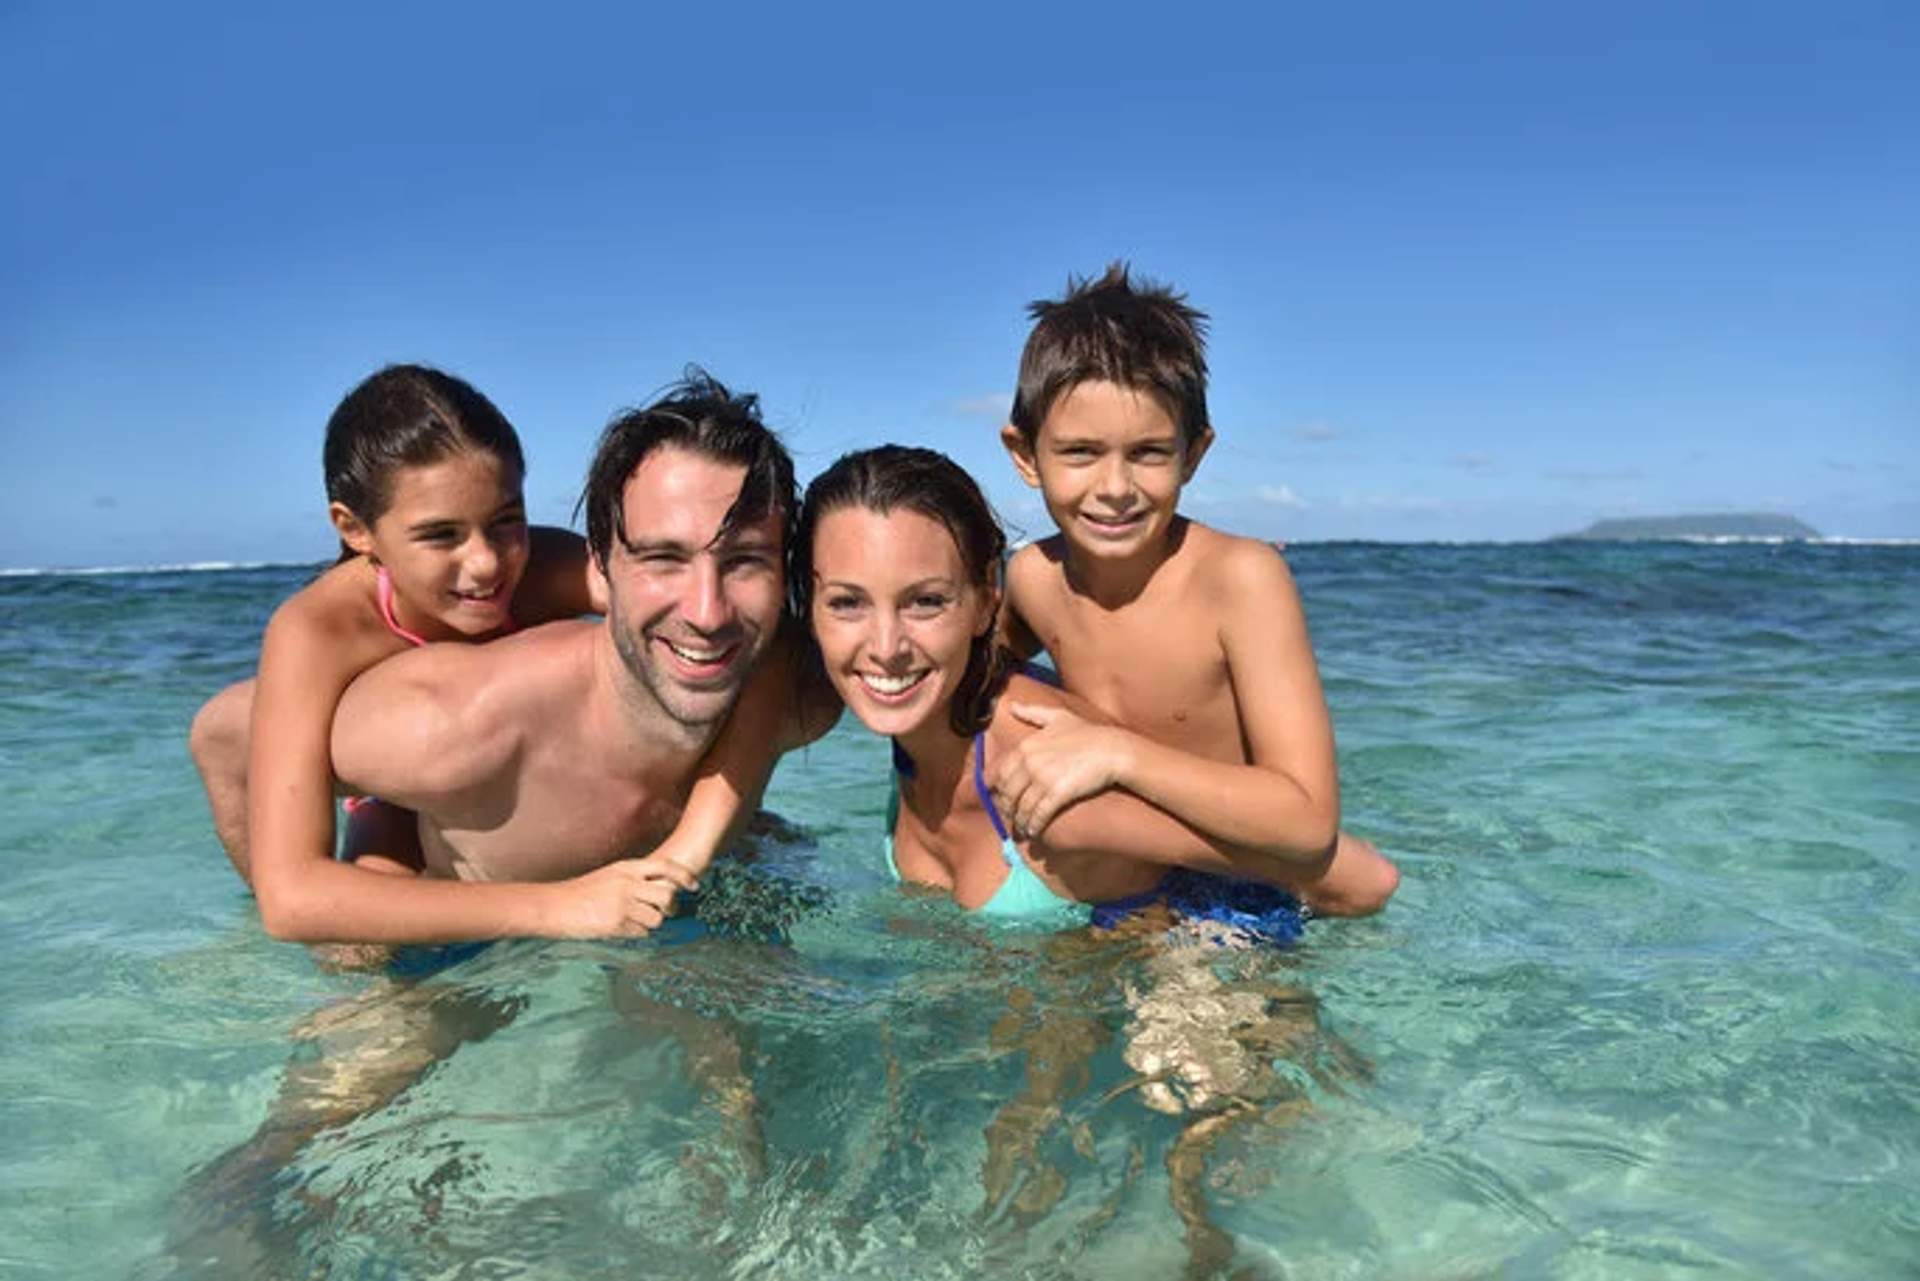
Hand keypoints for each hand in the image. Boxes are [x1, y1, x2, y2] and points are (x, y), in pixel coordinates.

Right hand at [552, 856, 699, 938]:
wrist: (555, 906)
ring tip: (631, 920)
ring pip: (657, 918)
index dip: (684, 876)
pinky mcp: (616, 923)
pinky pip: (640, 933)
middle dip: (670, 907)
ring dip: (650, 923)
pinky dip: (635, 933)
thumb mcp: (610, 876)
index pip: (666, 867)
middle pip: (668, 895)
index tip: (695, 886)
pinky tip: (619, 928)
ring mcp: (623, 904)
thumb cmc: (582, 892)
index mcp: (627, 868)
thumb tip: (660, 890)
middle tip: (665, 911)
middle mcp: (628, 884)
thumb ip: (634, 879)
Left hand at [989, 702, 1131, 837]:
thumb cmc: (1087, 733)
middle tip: (1011, 817)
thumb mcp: (1058, 717)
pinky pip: (1039, 814)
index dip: (998, 790)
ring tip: (1023, 828)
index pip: (1000, 773)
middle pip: (1008, 793)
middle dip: (1007, 808)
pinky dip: (1034, 825)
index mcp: (1026, 746)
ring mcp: (1043, 779)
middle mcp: (1030, 762)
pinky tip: (1034, 831)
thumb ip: (1032, 713)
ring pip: (1022, 806)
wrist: (1111, 749)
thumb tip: (1012, 706)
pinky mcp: (1058, 793)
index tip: (1001, 799)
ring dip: (1020, 820)